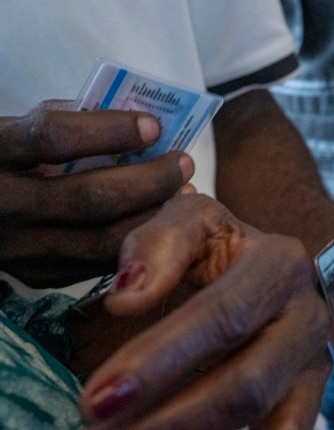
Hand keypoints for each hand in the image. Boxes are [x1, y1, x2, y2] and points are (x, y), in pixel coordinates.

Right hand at [0, 101, 191, 287]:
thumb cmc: (6, 158)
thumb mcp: (20, 129)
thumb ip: (70, 119)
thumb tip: (138, 119)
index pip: (52, 138)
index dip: (110, 131)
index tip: (154, 125)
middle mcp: (0, 205)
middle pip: (91, 198)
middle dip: (150, 180)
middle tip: (184, 164)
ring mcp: (18, 248)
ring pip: (103, 239)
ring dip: (154, 215)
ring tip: (184, 192)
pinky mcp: (37, 275)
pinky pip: (100, 262)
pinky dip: (138, 239)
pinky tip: (161, 220)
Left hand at [62, 194, 331, 429]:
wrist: (267, 272)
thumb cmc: (218, 249)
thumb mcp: (189, 223)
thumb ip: (157, 245)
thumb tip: (127, 298)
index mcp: (280, 264)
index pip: (223, 316)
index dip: (160, 360)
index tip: (96, 399)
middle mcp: (309, 317)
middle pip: (248, 385)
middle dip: (167, 425)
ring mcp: (315, 364)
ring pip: (277, 429)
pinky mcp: (311, 400)